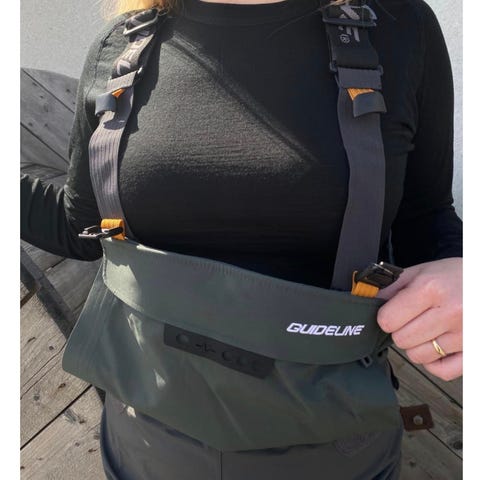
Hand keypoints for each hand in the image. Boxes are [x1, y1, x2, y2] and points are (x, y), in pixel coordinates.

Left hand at [376, 257, 461, 380]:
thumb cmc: (456, 276)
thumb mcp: (423, 271)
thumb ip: (393, 286)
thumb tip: (367, 298)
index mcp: (431, 289)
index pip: (388, 319)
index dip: (386, 316)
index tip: (394, 312)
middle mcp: (450, 313)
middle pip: (401, 340)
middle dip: (401, 330)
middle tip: (414, 319)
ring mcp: (464, 335)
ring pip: (418, 357)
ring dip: (418, 345)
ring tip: (429, 329)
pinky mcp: (474, 352)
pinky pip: (442, 371)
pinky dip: (435, 363)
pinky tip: (438, 347)